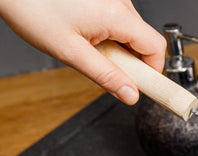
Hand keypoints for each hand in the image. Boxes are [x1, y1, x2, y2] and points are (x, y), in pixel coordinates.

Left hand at [0, 0, 165, 104]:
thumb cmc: (32, 8)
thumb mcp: (71, 52)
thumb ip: (106, 76)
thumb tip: (130, 95)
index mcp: (117, 15)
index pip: (156, 48)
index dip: (152, 70)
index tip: (142, 85)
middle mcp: (120, 1)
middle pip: (144, 39)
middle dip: (131, 60)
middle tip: (105, 67)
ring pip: (130, 30)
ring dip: (118, 46)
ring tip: (88, 47)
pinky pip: (118, 19)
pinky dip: (108, 32)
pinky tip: (85, 33)